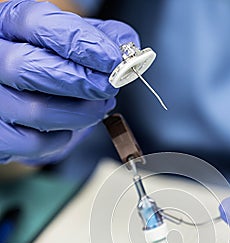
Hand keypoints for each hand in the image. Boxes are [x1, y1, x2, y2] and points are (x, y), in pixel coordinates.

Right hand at [0, 0, 138, 163]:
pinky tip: (71, 127)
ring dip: (80, 114)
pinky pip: (34, 143)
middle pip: (29, 68)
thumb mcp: (67, 40)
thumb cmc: (44, 64)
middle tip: (109, 87)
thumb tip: (127, 46)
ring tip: (99, 108)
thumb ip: (98, 37)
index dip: (79, 41)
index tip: (112, 58)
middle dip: (80, 81)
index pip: (36, 24)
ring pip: (37, 111)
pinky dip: (63, 138)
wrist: (16, 95)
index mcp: (7, 25)